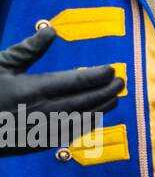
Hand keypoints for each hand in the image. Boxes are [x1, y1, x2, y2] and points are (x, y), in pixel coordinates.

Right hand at [0, 30, 123, 154]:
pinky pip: (67, 135)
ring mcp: (40, 130)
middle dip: (106, 91)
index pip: (77, 81)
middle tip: (121, 82)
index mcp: (34, 89)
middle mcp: (42, 111)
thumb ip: (28, 50)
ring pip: (80, 120)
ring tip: (115, 100)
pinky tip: (93, 119)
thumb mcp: (1, 65)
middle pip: (85, 101)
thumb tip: (52, 31)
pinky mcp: (34, 144)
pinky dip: (84, 126)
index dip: (98, 75)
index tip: (112, 69)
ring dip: (100, 109)